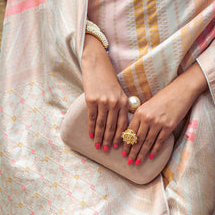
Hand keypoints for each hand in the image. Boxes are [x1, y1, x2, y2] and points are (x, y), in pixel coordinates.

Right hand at [81, 34, 130, 152]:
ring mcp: (103, 102)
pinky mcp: (91, 100)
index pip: (123, 124)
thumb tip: (121, 123)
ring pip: (102, 124)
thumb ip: (121, 105)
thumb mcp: (119, 91)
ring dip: (99, 137)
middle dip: (109, 140)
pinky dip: (91, 128)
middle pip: (112, 127)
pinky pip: (92, 118)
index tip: (118, 146)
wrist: (97, 64)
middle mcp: (114, 103)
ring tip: (98, 146)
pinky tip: (91, 135)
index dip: (120, 137)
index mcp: (123, 102)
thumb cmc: (108, 79)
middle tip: (106, 150)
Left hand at [123, 64, 208, 168]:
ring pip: (147, 142)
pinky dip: (155, 150)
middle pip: (137, 139)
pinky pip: (159, 141)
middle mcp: (147, 118)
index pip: (130, 131)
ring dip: (141, 153)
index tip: (123, 152)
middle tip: (128, 161)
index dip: (126, 143)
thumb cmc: (164, 98)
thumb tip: (134, 132)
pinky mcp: (168, 126)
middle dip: (132, 151)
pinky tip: (151, 157)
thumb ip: (141, 117)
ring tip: (137, 162)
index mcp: (140, 112)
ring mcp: (158, 123)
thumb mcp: (148, 105)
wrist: (180, 91)